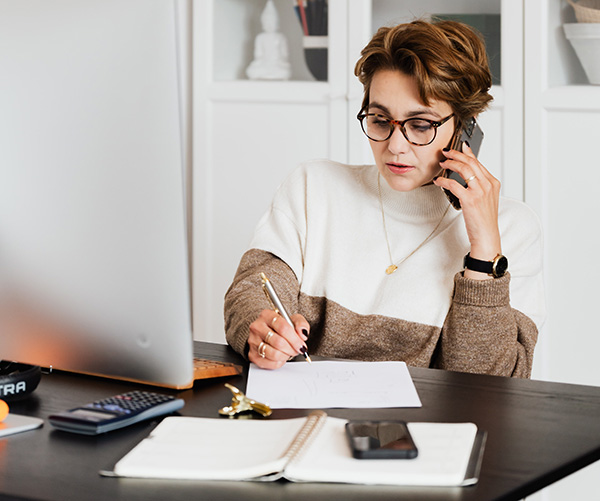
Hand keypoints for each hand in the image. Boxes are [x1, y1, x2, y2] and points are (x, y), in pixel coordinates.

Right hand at [248, 310, 309, 368]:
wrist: (268, 333)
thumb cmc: (281, 327)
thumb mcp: (293, 320)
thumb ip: (301, 324)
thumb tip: (302, 334)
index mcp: (267, 315)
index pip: (283, 327)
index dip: (295, 339)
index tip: (301, 344)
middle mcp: (257, 327)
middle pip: (279, 342)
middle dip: (292, 348)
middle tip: (297, 349)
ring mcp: (253, 341)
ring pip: (274, 354)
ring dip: (286, 355)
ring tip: (289, 352)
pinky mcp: (252, 354)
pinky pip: (270, 363)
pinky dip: (280, 362)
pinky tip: (281, 356)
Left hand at [434, 144, 501, 279]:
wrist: (487, 235)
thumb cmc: (484, 220)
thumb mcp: (486, 199)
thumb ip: (479, 186)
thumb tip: (466, 176)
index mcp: (493, 183)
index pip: (478, 162)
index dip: (467, 153)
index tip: (460, 147)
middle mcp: (488, 185)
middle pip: (471, 162)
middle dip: (456, 154)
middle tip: (446, 152)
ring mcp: (480, 191)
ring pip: (463, 169)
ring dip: (450, 163)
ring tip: (442, 163)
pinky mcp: (470, 199)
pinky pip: (454, 184)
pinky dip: (444, 180)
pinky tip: (438, 181)